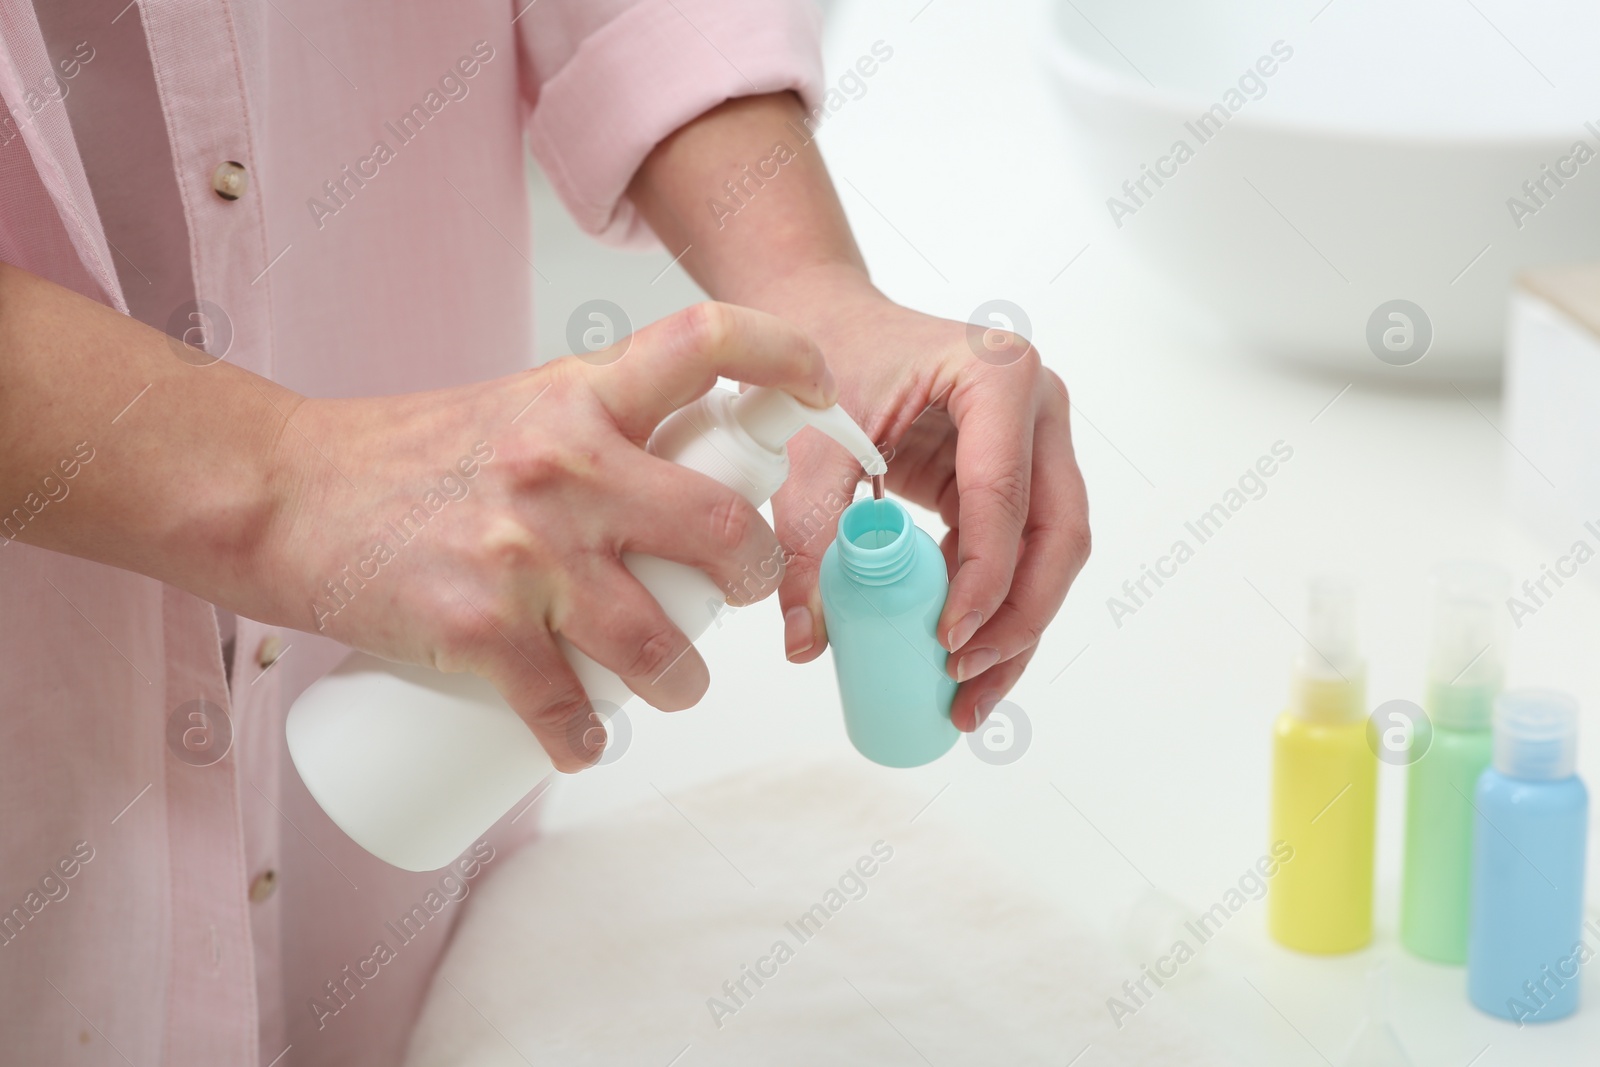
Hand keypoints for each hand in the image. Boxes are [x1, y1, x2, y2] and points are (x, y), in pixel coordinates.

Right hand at [264, 303, 833, 769]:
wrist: (282, 493)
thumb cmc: (400, 454)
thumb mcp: (516, 410)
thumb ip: (597, 431)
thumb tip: (682, 478)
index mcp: (580, 397)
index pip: (705, 342)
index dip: (786, 357)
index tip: (820, 391)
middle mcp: (565, 466)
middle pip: (720, 527)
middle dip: (754, 575)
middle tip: (741, 592)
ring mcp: (526, 553)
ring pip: (658, 644)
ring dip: (683, 683)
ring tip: (674, 687)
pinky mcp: (478, 630)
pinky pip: (565, 708)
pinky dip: (585, 738)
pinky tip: (587, 744)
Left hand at [757, 266, 1090, 731]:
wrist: (824, 323)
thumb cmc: (823, 362)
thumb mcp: (809, 446)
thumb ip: (808, 537)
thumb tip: (808, 640)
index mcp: (997, 375)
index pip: (1004, 496)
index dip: (983, 578)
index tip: (945, 641)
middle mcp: (1038, 406)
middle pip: (1057, 532)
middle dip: (1018, 619)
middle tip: (964, 679)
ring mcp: (1039, 441)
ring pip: (1054, 552)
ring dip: (1018, 628)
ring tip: (967, 696)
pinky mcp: (1020, 476)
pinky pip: (1025, 553)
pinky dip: (997, 608)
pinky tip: (962, 658)